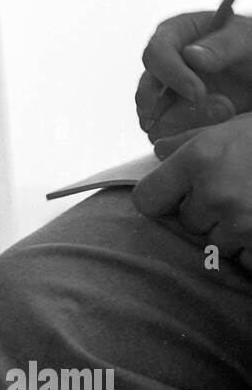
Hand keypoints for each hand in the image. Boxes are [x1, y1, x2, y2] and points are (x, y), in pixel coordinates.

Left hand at [132, 113, 251, 265]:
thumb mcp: (230, 128)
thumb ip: (189, 140)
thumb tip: (158, 150)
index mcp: (198, 160)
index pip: (148, 199)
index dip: (160, 200)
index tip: (172, 198)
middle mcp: (215, 193)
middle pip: (187, 223)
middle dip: (204, 213)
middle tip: (232, 195)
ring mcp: (243, 223)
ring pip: (217, 244)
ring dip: (231, 233)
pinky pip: (246, 261)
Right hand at [135, 9, 251, 143]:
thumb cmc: (251, 47)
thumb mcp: (245, 39)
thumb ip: (221, 45)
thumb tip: (191, 56)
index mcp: (174, 36)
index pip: (156, 54)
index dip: (171, 75)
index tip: (198, 93)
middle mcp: (165, 67)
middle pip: (146, 91)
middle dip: (169, 110)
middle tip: (205, 114)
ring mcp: (170, 94)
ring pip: (154, 119)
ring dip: (183, 126)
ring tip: (223, 116)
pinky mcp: (179, 118)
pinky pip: (170, 135)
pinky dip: (188, 137)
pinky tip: (215, 128)